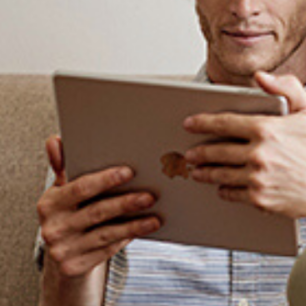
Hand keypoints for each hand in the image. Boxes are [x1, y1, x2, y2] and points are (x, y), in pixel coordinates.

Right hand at [36, 136, 159, 277]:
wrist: (62, 252)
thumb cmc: (70, 213)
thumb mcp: (64, 191)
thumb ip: (64, 166)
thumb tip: (55, 140)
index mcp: (49, 203)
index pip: (80, 188)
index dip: (106, 179)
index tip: (129, 171)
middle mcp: (53, 227)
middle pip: (96, 211)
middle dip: (125, 203)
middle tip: (151, 195)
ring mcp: (62, 249)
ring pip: (105, 234)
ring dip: (133, 225)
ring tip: (155, 218)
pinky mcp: (74, 266)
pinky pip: (106, 250)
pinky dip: (126, 239)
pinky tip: (143, 230)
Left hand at [184, 72, 305, 218]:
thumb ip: (285, 87)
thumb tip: (261, 77)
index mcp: (267, 129)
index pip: (224, 123)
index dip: (203, 122)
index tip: (190, 123)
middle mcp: (259, 154)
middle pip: (216, 151)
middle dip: (199, 152)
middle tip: (190, 153)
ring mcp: (258, 178)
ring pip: (219, 174)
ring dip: (204, 172)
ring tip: (197, 171)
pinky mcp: (259, 199)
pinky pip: (232, 193)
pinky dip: (223, 190)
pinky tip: (221, 187)